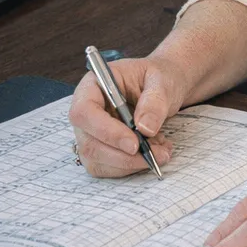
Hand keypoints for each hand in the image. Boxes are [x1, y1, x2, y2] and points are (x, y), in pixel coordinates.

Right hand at [69, 56, 184, 177]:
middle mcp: (86, 112)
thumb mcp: (161, 80)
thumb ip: (154, 101)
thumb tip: (145, 128)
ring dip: (130, 164)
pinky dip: (131, 167)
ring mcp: (90, 133)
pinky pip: (107, 168)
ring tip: (161, 151)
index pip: (84, 112)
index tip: (134, 143)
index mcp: (93, 86)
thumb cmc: (157, 78)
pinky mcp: (100, 149)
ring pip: (97, 160)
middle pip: (89, 143)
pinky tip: (152, 153)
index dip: (105, 131)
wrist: (162, 88)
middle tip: (156, 154)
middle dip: (124, 156)